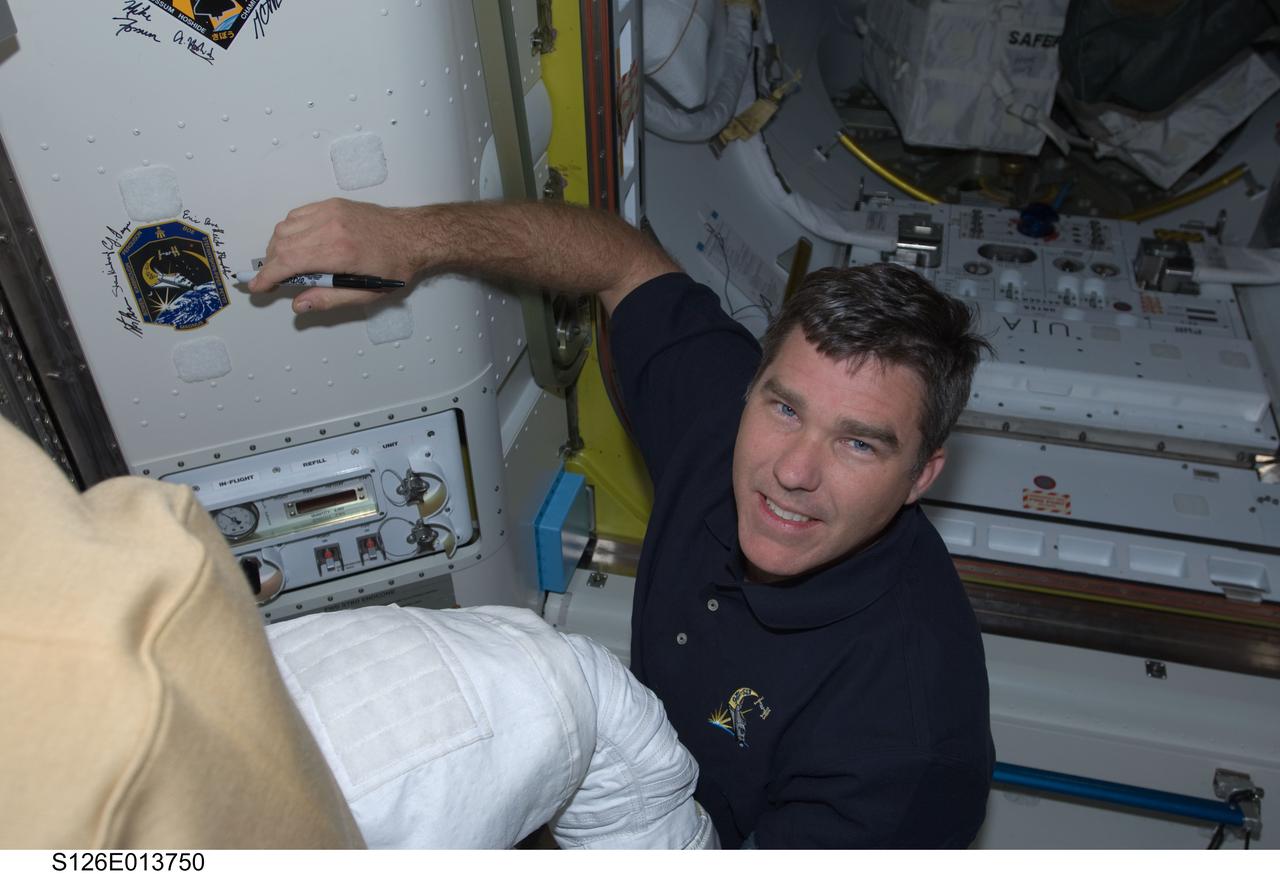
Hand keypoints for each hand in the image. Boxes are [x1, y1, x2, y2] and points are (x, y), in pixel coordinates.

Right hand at [248, 198, 426, 312]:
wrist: (413, 235)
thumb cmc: (395, 266)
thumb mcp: (366, 293)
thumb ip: (330, 299)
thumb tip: (299, 304)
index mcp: (339, 251)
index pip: (288, 262)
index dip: (267, 276)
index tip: (258, 287)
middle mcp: (331, 226)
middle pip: (281, 243)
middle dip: (270, 264)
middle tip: (272, 280)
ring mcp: (330, 211)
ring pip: (285, 227)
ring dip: (277, 247)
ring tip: (284, 265)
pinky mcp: (332, 204)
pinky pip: (297, 214)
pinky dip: (288, 230)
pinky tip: (296, 244)